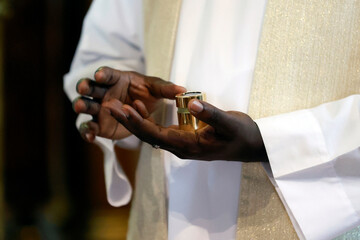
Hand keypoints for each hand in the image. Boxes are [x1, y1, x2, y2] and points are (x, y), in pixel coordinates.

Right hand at [72, 67, 185, 141]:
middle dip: (85, 87)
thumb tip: (183, 90)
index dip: (103, 74)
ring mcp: (99, 108)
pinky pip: (88, 127)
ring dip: (82, 105)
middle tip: (84, 88)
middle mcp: (104, 92)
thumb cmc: (146, 94)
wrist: (142, 111)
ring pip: (86, 105)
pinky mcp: (99, 124)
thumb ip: (167, 90)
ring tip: (82, 108)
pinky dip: (87, 132)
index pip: (107, 74)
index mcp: (116, 79)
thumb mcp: (156, 90)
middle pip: (90, 88)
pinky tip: (91, 137)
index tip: (100, 75)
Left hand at [103, 98, 267, 161]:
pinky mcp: (185, 140)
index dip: (140, 123)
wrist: (251, 145)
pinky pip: (161, 132)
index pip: (157, 136)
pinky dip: (148, 121)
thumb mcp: (230, 123)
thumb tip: (194, 103)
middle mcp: (181, 149)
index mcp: (189, 146)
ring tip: (121, 107)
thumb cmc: (241, 134)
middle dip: (130, 123)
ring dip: (136, 122)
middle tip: (112, 107)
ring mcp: (182, 146)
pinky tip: (142, 109)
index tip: (125, 110)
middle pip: (149, 137)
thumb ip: (212, 114)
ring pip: (153, 135)